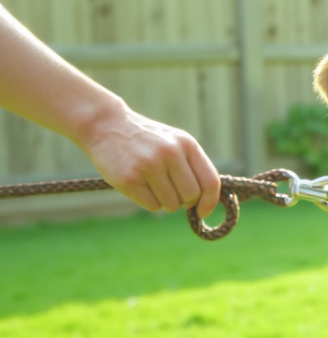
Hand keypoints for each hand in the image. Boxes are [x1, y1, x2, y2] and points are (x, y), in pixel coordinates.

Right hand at [82, 106, 220, 218]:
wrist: (106, 125)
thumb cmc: (147, 139)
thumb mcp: (174, 142)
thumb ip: (192, 166)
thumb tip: (206, 203)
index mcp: (187, 144)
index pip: (210, 181)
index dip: (210, 201)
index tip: (202, 212)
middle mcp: (171, 153)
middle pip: (191, 196)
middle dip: (184, 201)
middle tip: (171, 192)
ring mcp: (149, 166)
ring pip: (172, 204)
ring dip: (165, 202)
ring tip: (153, 184)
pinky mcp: (130, 179)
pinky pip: (152, 206)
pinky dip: (149, 202)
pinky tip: (140, 186)